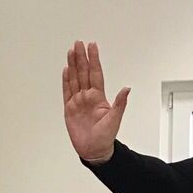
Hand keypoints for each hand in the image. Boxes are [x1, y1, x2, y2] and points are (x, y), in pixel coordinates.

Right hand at [63, 41, 129, 164]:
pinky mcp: (69, 109)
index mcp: (99, 97)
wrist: (93, 150)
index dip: (94, 60)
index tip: (92, 47)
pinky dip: (65, 80)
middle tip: (79, 43)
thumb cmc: (105, 136)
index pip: (95, 73)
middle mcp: (88, 96)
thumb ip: (120, 103)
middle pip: (83, 72)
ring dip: (73, 65)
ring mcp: (78, 101)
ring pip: (74, 78)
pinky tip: (66, 70)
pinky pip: (66, 91)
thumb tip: (127, 89)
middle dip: (81, 57)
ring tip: (71, 51)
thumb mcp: (115, 119)